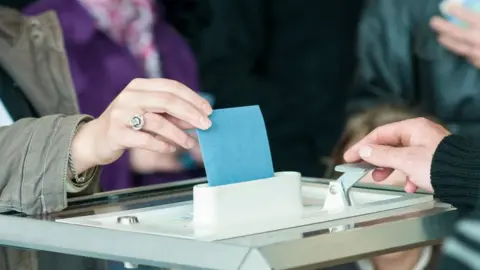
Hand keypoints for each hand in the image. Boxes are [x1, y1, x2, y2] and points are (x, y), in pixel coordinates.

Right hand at [71, 78, 212, 173]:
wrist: (95, 139)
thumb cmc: (128, 124)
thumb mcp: (149, 114)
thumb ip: (172, 115)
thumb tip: (199, 119)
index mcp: (139, 86)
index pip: (171, 87)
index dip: (193, 98)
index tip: (208, 110)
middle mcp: (129, 96)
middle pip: (167, 101)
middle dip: (191, 114)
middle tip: (207, 126)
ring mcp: (121, 114)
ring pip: (158, 122)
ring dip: (179, 134)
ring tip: (190, 143)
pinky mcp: (116, 133)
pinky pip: (146, 140)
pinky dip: (162, 144)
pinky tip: (172, 148)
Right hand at [343, 118, 450, 192]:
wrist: (468, 180)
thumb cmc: (443, 166)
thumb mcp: (405, 160)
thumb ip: (382, 155)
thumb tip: (364, 151)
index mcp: (413, 128)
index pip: (380, 134)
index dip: (362, 146)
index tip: (350, 156)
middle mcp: (420, 135)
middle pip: (389, 145)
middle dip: (375, 159)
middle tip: (361, 168)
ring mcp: (427, 148)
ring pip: (400, 157)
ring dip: (389, 168)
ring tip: (380, 178)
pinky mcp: (433, 161)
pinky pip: (413, 166)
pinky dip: (407, 176)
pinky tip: (408, 185)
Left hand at [430, 3, 479, 66]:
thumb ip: (479, 19)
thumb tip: (473, 8)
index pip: (470, 17)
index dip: (458, 12)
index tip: (448, 7)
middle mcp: (479, 40)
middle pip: (459, 33)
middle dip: (444, 27)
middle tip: (433, 22)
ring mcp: (479, 53)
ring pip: (461, 48)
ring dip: (449, 43)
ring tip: (440, 37)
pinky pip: (469, 58)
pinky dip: (463, 53)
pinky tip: (457, 49)